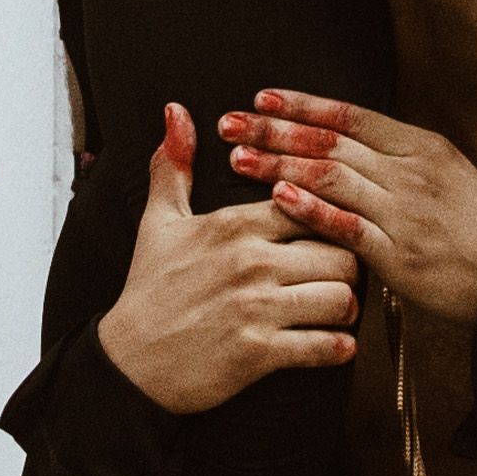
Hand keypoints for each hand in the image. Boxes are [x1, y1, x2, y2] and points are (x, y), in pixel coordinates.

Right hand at [97, 106, 363, 414]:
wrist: (128, 364)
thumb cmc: (148, 291)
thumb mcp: (158, 222)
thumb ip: (174, 166)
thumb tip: (177, 111)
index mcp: (233, 224)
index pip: (312, 204)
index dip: (330, 217)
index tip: (330, 233)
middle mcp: (249, 261)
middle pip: (341, 252)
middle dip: (348, 267)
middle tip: (341, 276)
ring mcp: (255, 308)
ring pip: (341, 298)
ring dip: (345, 309)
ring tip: (337, 312)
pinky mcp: (259, 354)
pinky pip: (325, 347)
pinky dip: (337, 349)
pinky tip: (333, 345)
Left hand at [232, 94, 476, 329]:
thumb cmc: (476, 227)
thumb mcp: (445, 173)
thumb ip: (397, 157)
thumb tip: (345, 141)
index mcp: (421, 146)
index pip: (350, 117)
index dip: (303, 105)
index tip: (262, 98)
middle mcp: (411, 172)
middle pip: (331, 143)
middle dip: (275, 130)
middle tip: (232, 123)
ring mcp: (405, 212)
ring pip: (332, 177)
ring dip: (279, 166)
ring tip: (240, 158)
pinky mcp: (399, 254)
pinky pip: (347, 226)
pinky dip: (310, 209)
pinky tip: (277, 198)